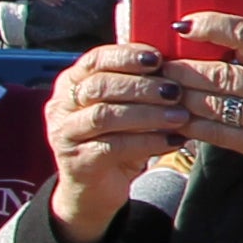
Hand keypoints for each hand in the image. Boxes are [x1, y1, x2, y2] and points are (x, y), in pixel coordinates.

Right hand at [43, 44, 193, 240]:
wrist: (97, 186)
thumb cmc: (117, 136)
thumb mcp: (127, 106)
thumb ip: (141, 84)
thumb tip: (179, 63)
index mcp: (73, 82)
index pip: (95, 59)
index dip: (126, 56)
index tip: (158, 58)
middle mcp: (62, 105)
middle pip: (100, 86)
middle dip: (141, 86)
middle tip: (175, 90)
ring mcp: (65, 134)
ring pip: (105, 116)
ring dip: (147, 114)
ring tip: (179, 116)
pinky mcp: (78, 162)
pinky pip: (114, 147)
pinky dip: (147, 142)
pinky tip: (173, 141)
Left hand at [169, 14, 242, 219]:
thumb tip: (236, 46)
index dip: (211, 26)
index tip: (187, 23)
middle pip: (217, 73)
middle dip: (181, 66)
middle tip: (159, 60)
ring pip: (209, 103)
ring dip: (179, 94)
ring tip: (162, 86)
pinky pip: (215, 134)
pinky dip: (191, 124)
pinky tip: (178, 116)